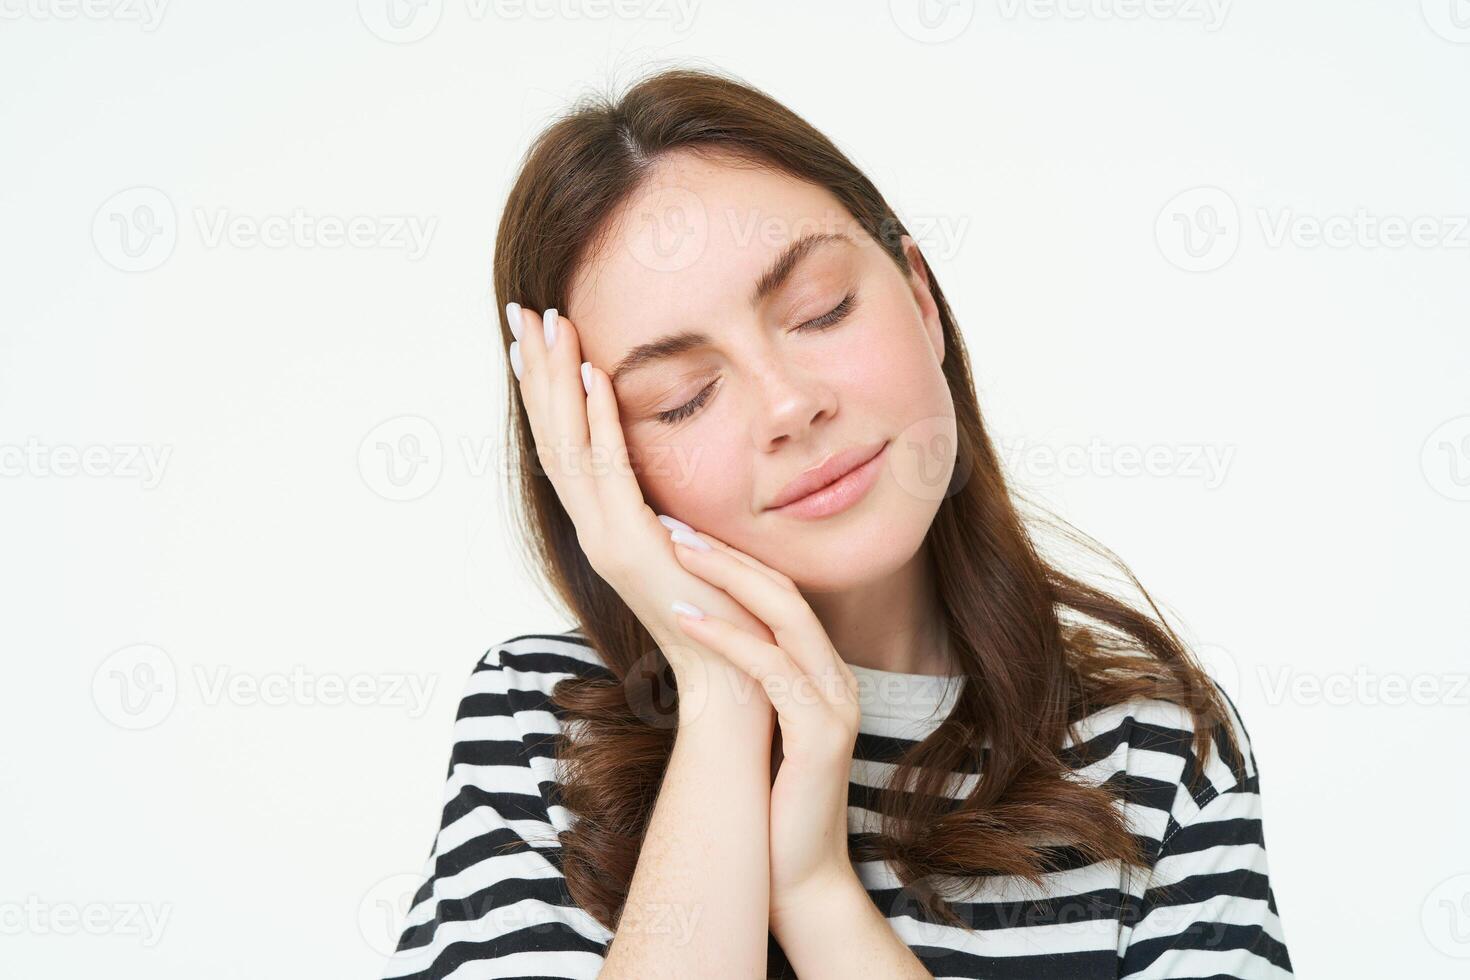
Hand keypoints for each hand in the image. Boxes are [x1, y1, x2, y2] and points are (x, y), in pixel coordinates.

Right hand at [504, 300, 776, 708]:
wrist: (733, 679)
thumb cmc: (726, 614)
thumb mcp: (693, 545)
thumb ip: (674, 512)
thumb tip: (672, 486)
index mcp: (607, 525)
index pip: (566, 444)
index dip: (547, 390)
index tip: (536, 338)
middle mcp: (595, 528)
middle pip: (552, 435)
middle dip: (537, 370)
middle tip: (522, 311)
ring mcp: (606, 539)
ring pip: (567, 444)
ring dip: (555, 380)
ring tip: (545, 323)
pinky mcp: (630, 548)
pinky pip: (609, 468)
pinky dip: (598, 418)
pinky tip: (592, 373)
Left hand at [664, 524, 862, 913]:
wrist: (798, 881)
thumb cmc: (768, 810)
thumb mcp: (755, 733)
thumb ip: (743, 689)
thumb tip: (693, 646)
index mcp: (822, 677)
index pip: (782, 598)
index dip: (734, 561)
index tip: (684, 533)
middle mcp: (837, 681)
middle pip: (785, 593)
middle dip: (727, 554)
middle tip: (673, 524)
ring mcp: (836, 705)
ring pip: (784, 616)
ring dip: (724, 579)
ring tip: (673, 554)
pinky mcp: (822, 734)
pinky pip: (773, 668)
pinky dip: (728, 637)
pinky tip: (684, 617)